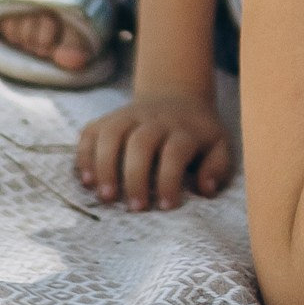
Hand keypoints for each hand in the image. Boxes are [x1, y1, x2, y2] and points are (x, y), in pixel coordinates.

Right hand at [74, 86, 233, 207]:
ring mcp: (128, 116)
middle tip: (135, 207)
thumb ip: (217, 167)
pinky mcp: (107, 118)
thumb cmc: (197, 134)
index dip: (170, 180)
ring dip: (105, 166)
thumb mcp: (218, 146)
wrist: (177, 96)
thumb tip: (205, 189)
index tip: (167, 206)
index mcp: (183, 129)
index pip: (175, 151)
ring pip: (111, 133)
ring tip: (107, 197)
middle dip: (135, 177)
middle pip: (141, 142)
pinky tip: (88, 181)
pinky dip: (84, 156)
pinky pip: (90, 132)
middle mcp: (154, 120)